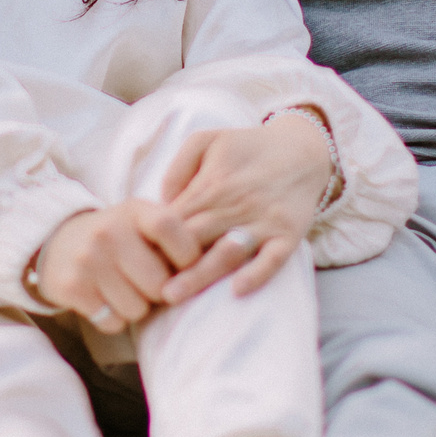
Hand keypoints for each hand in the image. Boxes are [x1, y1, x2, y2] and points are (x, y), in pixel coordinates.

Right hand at [31, 200, 201, 333]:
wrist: (57, 242)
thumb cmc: (118, 237)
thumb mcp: (143, 222)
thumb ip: (179, 235)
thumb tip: (240, 247)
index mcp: (135, 210)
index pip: (171, 228)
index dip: (186, 255)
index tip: (182, 266)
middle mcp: (109, 231)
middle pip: (159, 284)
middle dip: (158, 292)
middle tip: (144, 281)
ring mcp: (88, 258)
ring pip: (137, 308)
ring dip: (135, 308)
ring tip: (122, 289)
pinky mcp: (71, 286)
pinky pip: (112, 321)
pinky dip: (112, 318)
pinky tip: (103, 299)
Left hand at [152, 110, 333, 305]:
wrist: (304, 149)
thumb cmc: (249, 148)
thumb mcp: (209, 140)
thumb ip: (179, 167)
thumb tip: (161, 201)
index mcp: (211, 184)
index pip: (174, 219)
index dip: (151, 241)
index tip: (131, 262)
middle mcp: (235, 205)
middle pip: (194, 239)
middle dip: (166, 264)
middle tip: (138, 289)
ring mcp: (263, 222)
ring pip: (226, 252)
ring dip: (199, 275)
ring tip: (173, 296)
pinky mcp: (288, 235)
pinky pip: (273, 259)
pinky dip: (257, 274)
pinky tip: (237, 290)